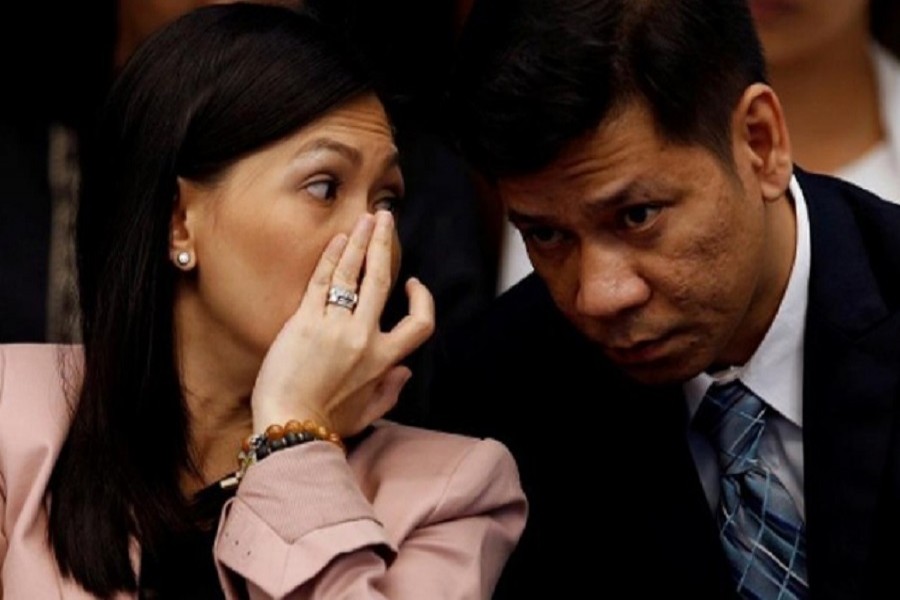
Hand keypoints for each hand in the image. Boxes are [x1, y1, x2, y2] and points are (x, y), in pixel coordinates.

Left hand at [251, 210, 434, 437]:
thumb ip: (391, 391)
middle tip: (384, 218)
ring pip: (353, 273)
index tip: (411, 284)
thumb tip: (405, 371)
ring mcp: (335, 327)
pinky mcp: (305, 322)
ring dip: (360, 240)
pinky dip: (331, 257)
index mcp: (385, 360)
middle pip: (382, 280)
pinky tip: (337, 240)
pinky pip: (322, 281)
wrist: (289, 428)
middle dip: (385, 243)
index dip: (422, 300)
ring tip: (364, 218)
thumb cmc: (327, 426)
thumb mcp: (369, 413)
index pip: (420, 323)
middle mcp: (365, 338)